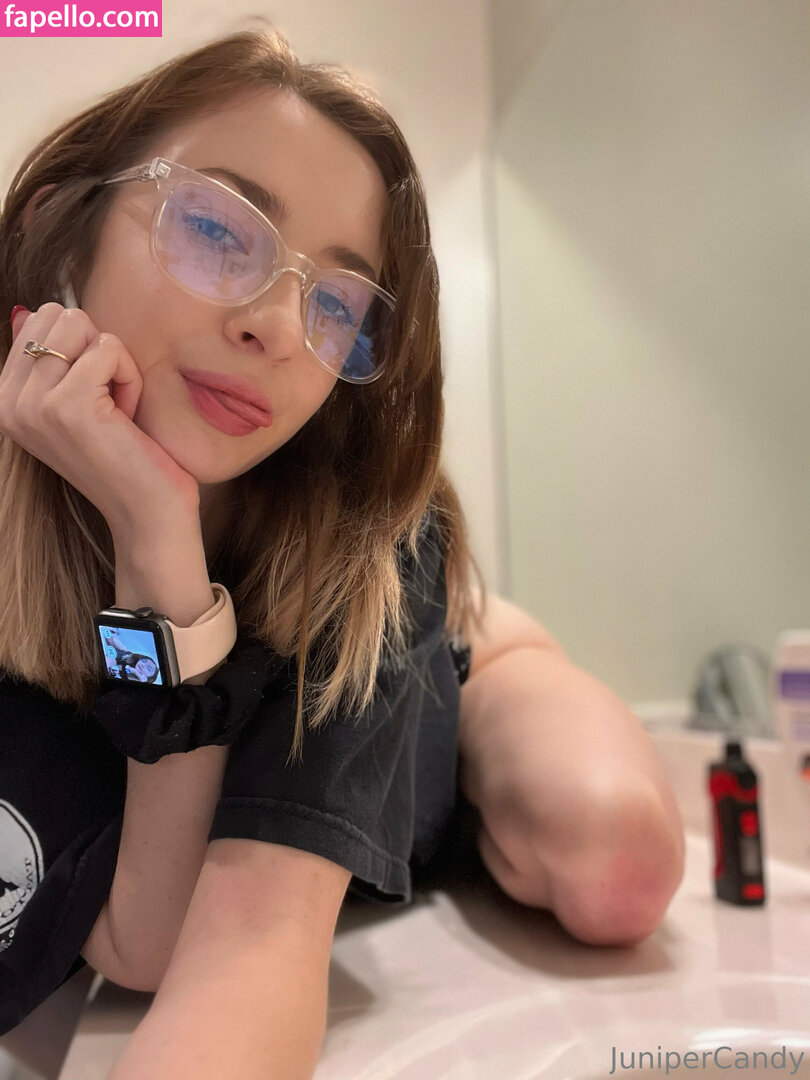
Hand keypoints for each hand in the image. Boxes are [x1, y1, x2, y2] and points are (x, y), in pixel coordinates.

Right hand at [0, 303, 200, 531]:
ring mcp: (35, 404)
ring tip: (117, 409)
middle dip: (98, 349)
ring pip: (81, 325)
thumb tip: (26, 312)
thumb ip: (47, 361)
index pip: (38, 320)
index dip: (83, 350)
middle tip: (109, 402)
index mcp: (6, 400)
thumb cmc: (124, 459)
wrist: (147, 515)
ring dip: (115, 363)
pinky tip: (128, 417)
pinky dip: (130, 377)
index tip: (94, 399)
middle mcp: (10, 403)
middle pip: (58, 314)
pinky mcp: (70, 405)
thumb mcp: (76, 404)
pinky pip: (109, 348)